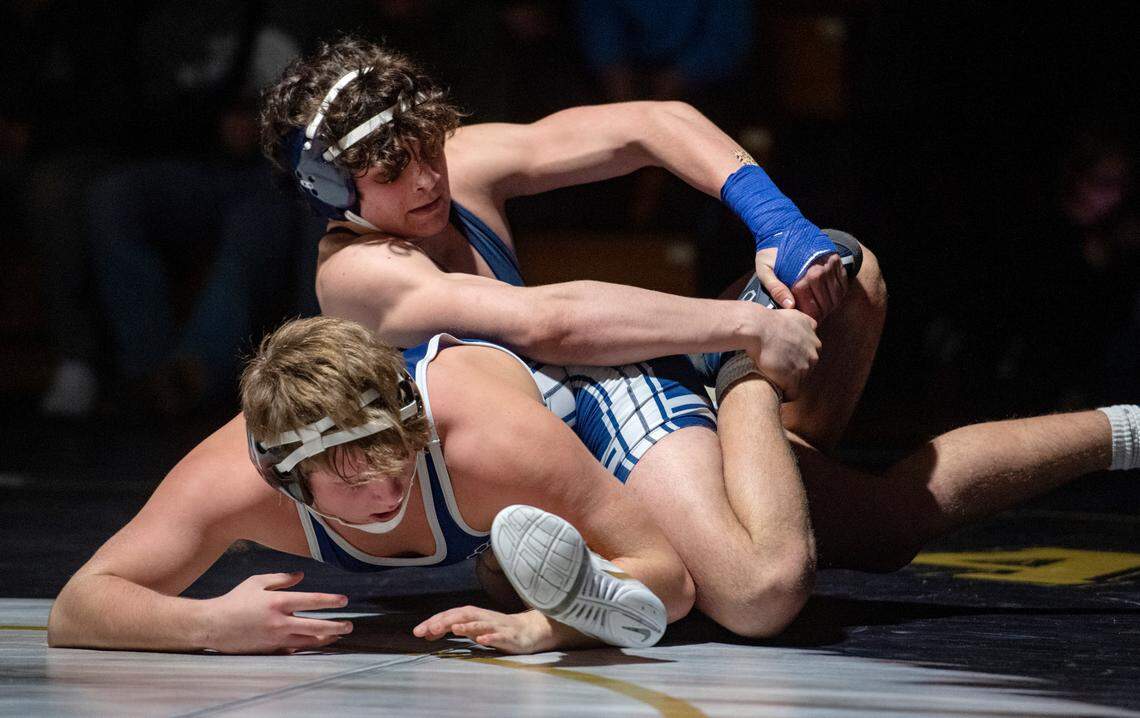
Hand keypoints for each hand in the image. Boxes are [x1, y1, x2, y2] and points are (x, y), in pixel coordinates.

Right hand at [202, 572, 351, 653]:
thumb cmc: (235, 600)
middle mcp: (280, 622)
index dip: (330, 601)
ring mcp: (275, 638)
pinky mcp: (270, 650)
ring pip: (308, 641)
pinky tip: (316, 644)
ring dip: (325, 639)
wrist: (213, 625)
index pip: (312, 601)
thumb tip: (301, 576)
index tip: (344, 601)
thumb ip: (281, 578)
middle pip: (316, 626)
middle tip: (350, 625)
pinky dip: (307, 647)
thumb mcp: (256, 582)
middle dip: (336, 626)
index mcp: (278, 602)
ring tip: (338, 635)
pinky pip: (294, 650)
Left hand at [413, 606, 555, 653]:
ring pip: (480, 623)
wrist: (528, 631)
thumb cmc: (497, 630)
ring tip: (453, 628)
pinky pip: (499, 636)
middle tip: (428, 629)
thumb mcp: (473, 630)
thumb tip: (429, 633)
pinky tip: (482, 640)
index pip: (450, 615)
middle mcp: (483, 617)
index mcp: (473, 616)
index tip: (417, 631)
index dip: (434, 622)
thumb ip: (454, 629)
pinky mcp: (509, 636)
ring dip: (467, 626)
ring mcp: (496, 626)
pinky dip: (490, 637)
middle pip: (462, 615)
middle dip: (445, 621)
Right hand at [746, 307, 820, 400]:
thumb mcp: (794, 315)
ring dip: (788, 382)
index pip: (809, 356)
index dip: (796, 359)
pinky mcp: (793, 380)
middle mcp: (813, 354)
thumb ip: (805, 322)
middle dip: (793, 371)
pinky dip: (786, 395)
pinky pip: (792, 394)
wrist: (758, 329)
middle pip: (806, 369)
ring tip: (775, 381)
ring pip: (799, 382)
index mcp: (814, 341)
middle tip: (777, 371)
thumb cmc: (769, 321)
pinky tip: (778, 393)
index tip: (785, 360)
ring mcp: (804, 368)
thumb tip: (808, 324)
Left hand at [755, 250, 848, 321]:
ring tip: (823, 312)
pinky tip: (831, 299)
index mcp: (802, 276)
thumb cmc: (771, 251)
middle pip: (825, 304)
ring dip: (831, 307)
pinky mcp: (835, 259)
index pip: (810, 307)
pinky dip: (839, 294)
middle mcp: (819, 271)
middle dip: (821, 315)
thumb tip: (790, 307)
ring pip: (836, 296)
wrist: (783, 227)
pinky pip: (843, 283)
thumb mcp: (764, 270)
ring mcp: (830, 265)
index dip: (809, 318)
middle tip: (815, 321)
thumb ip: (775, 289)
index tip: (805, 323)